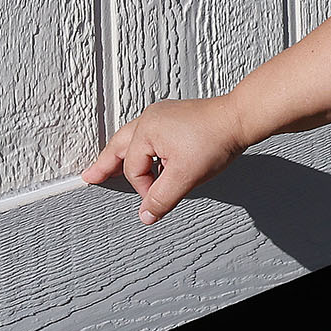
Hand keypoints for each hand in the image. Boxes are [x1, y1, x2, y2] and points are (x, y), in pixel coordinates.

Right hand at [80, 95, 249, 221]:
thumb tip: (146, 215)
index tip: (157, 201)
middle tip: (91, 176)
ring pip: (133, 138)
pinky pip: (148, 134)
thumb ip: (162, 197)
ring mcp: (162, 115)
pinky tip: (147, 158)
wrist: (239, 119)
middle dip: (105, 163)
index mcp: (146, 130)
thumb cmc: (214, 141)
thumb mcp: (185, 176)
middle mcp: (150, 119)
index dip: (144, 189)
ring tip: (111, 166)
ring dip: (121, 154)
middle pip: (120, 145)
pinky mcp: (174, 117)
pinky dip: (140, 148)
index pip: (133, 169)